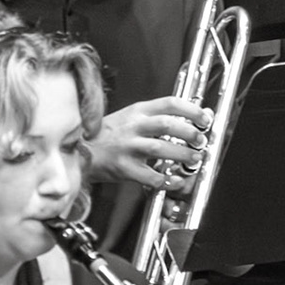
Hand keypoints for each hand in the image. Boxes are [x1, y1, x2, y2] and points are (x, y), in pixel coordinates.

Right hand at [85, 96, 209, 190]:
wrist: (79, 150)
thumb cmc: (106, 135)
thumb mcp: (129, 117)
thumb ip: (156, 117)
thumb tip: (188, 119)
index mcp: (137, 111)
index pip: (169, 103)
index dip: (191, 110)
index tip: (205, 118)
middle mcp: (133, 126)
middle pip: (167, 124)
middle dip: (190, 132)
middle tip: (202, 140)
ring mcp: (128, 147)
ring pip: (160, 148)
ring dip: (182, 154)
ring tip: (194, 158)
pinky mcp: (124, 168)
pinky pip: (150, 176)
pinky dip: (166, 180)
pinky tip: (175, 181)